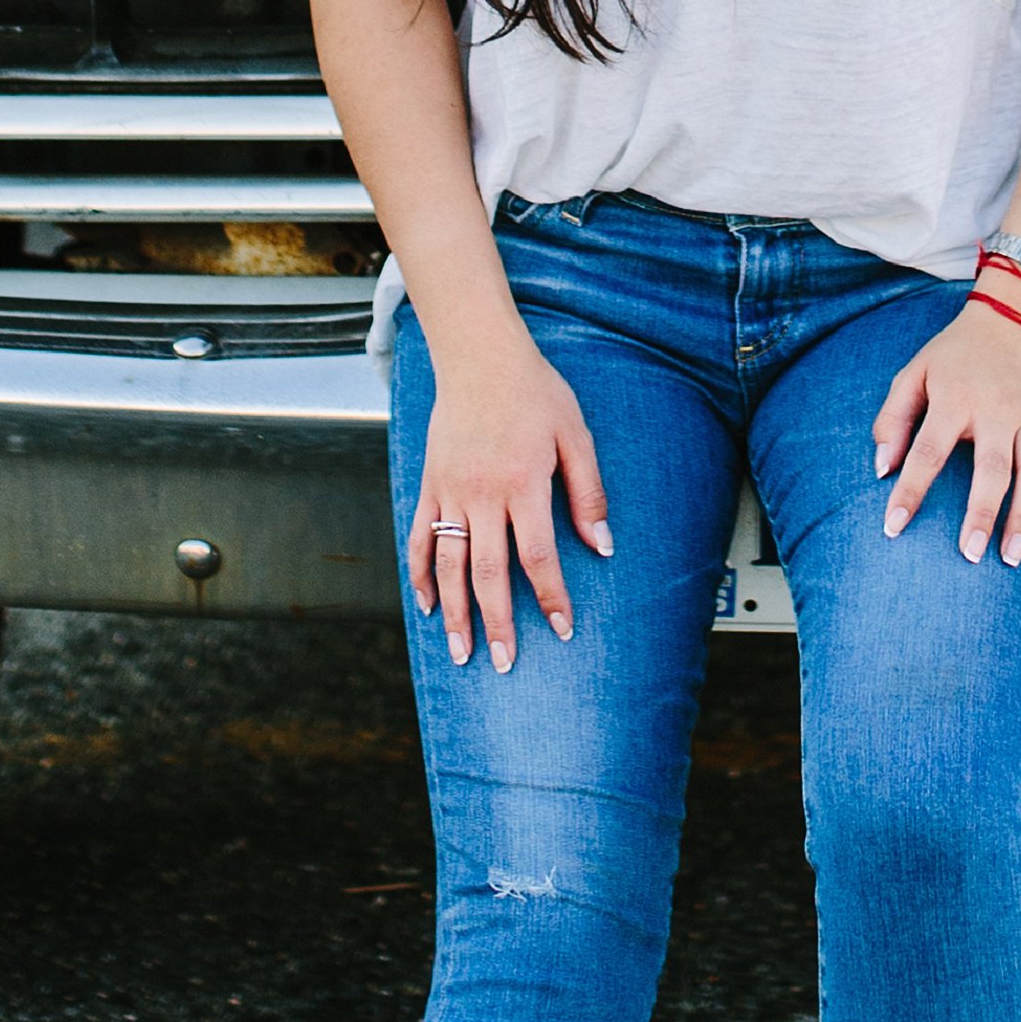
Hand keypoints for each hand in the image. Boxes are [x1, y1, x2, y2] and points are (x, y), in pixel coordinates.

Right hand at [408, 332, 610, 671]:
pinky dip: (419, 575)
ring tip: (461, 652)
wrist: (480, 357)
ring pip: (447, 564)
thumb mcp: (575, 435)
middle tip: (503, 664)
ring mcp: (450, 492)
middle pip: (489, 573)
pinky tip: (427, 606)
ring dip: (455, 612)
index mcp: (523, 484)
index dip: (551, 597)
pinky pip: (418, 538)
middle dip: (498, 623)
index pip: (537, 556)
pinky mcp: (429, 485)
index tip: (562, 629)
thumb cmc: (535, 393)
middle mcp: (482, 494)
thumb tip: (602, 545)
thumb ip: (588, 492)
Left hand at [875, 296, 1020, 568]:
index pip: (928, 451)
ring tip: (1011, 556)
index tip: (894, 526)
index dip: (910, 490)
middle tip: (971, 554)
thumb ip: (893, 418)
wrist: (1018, 318)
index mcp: (956, 399)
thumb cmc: (959, 352)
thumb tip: (882, 467)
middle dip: (982, 515)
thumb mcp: (915, 372)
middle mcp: (999, 412)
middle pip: (993, 470)